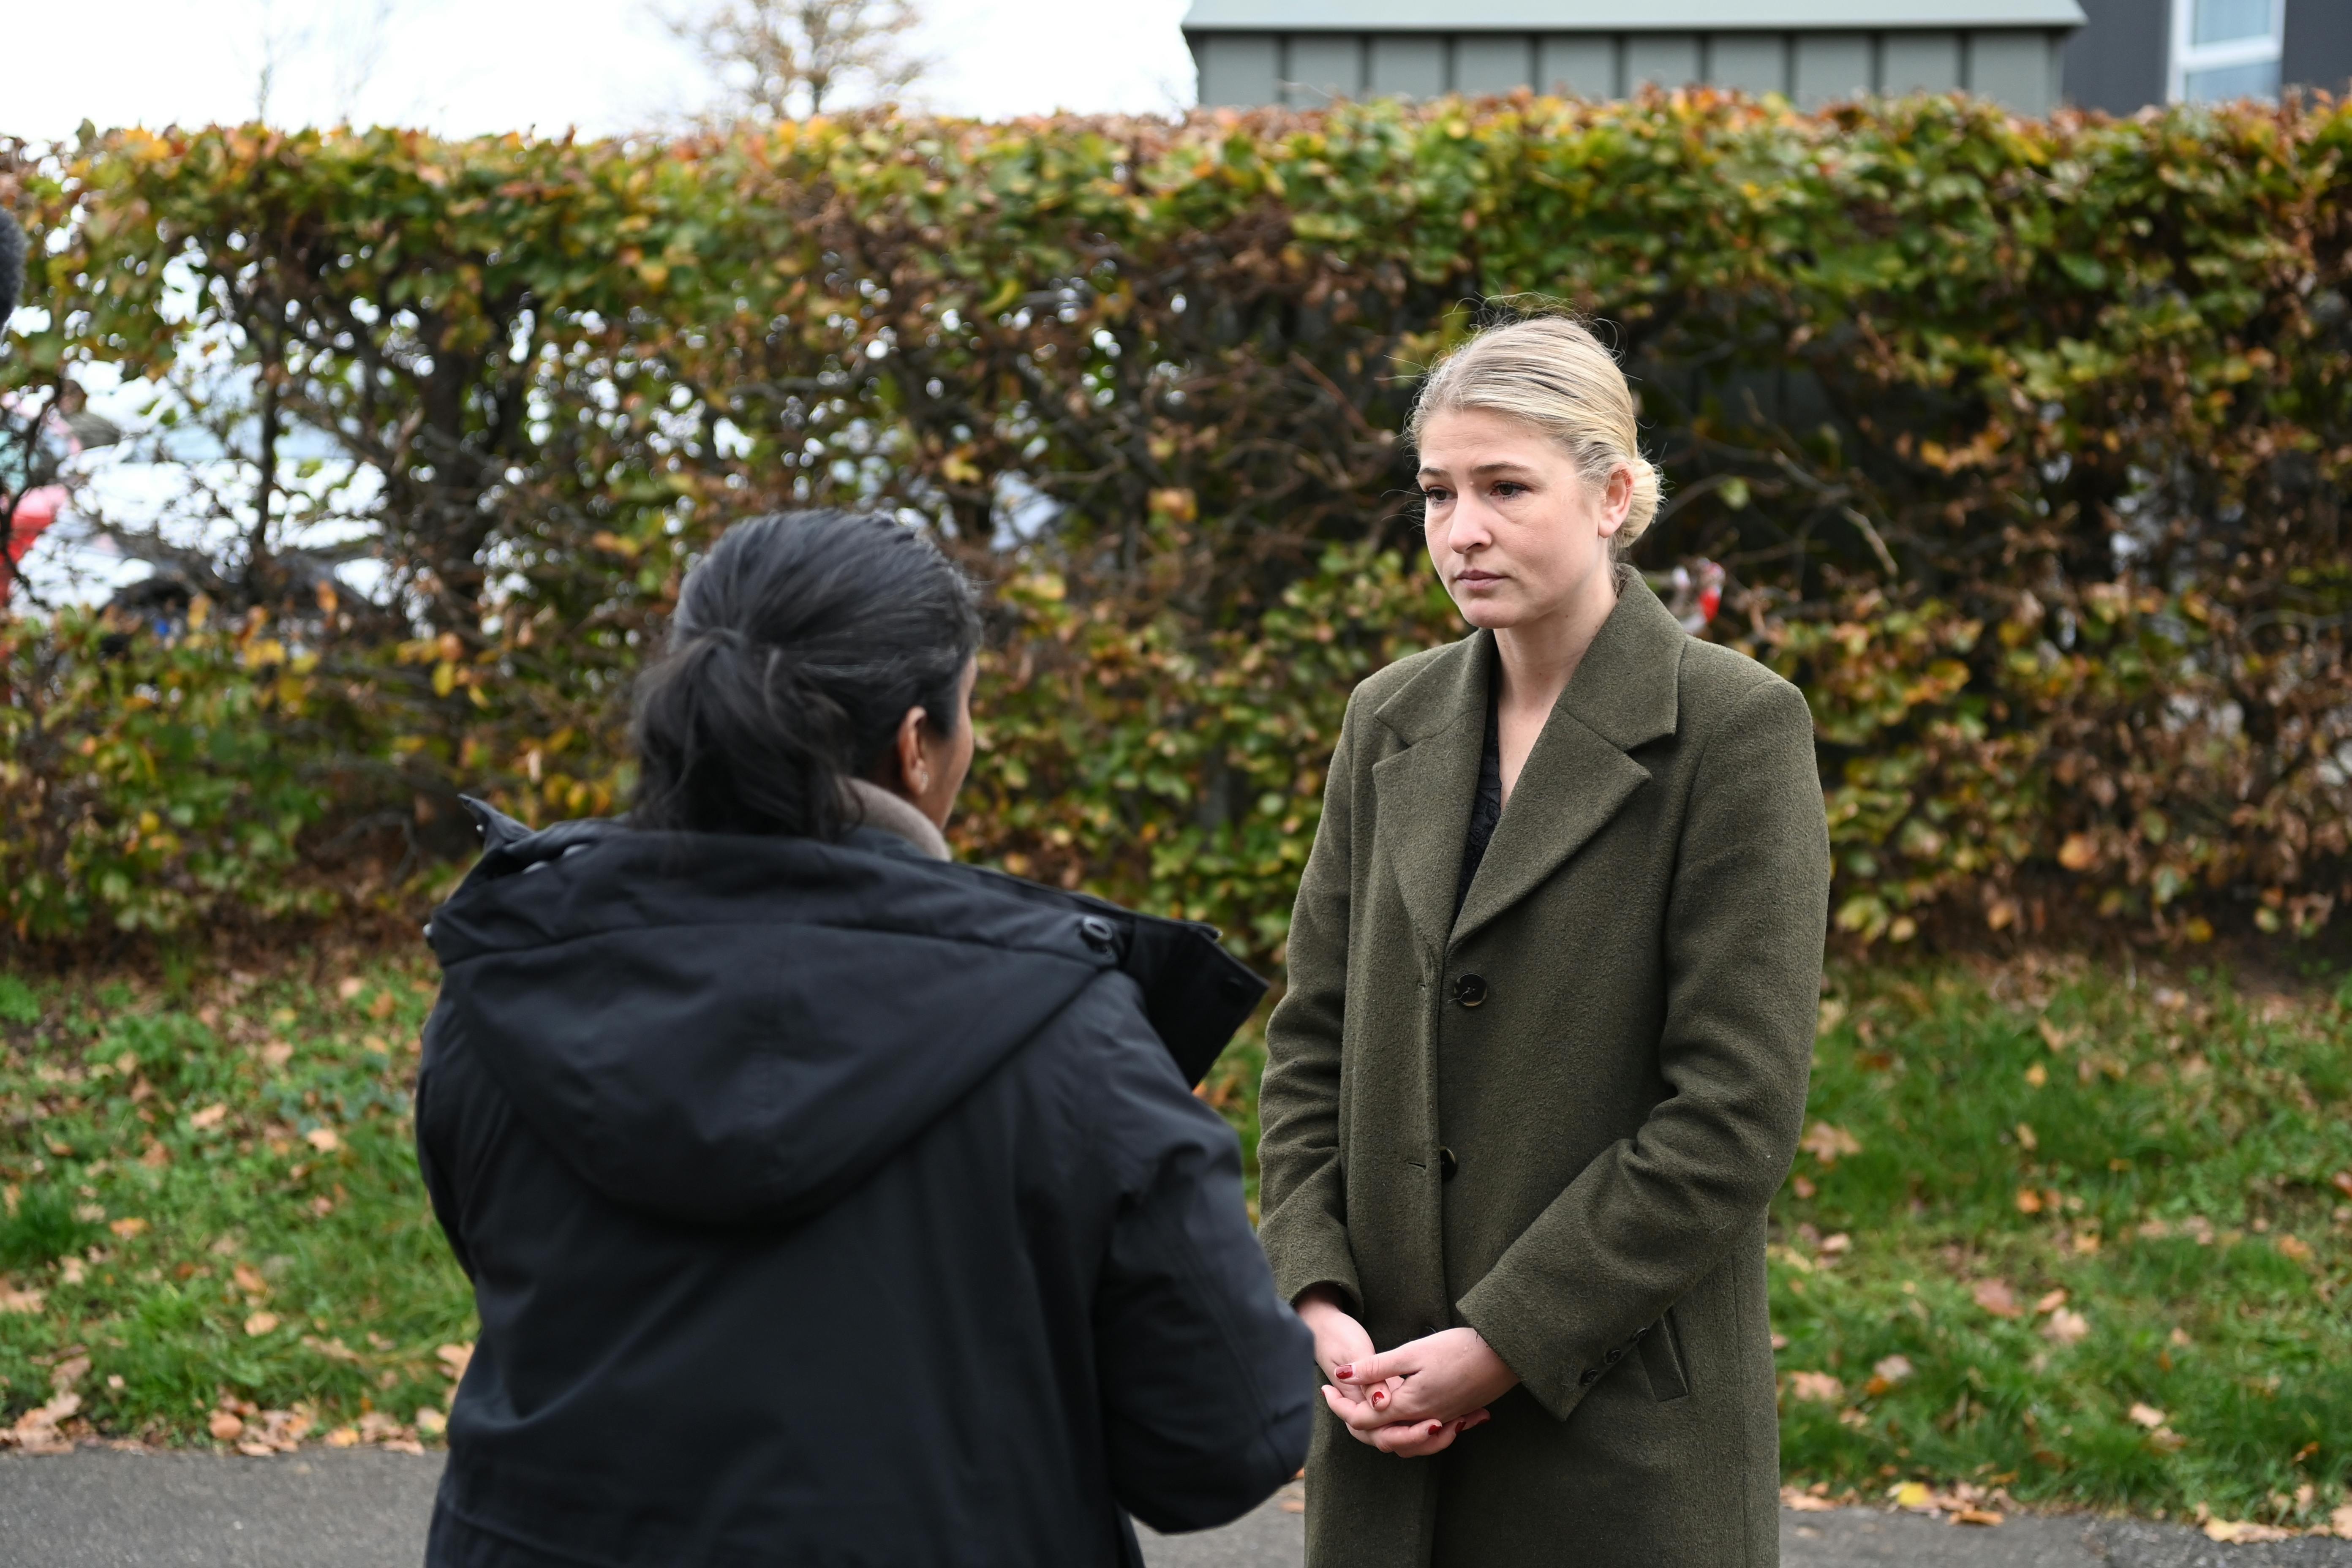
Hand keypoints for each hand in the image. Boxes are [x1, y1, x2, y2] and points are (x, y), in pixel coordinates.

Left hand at [1294, 1291, 1494, 1457]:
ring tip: (1369, 1406)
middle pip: (1379, 1436)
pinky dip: (1411, 1429)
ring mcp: (1442, 1421)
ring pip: (1404, 1441)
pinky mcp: (1456, 1416)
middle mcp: (1424, 1421)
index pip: (1361, 1420)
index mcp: (1408, 1406)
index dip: (1339, 1406)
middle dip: (1356, 1421)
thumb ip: (1376, 1367)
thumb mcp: (1411, 1352)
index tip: (1325, 1389)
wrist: (1504, 1354)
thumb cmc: (1458, 1348)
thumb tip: (1342, 1374)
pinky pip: (1426, 1435)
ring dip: (1384, 1430)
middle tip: (1340, 1397)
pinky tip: (1407, 1408)